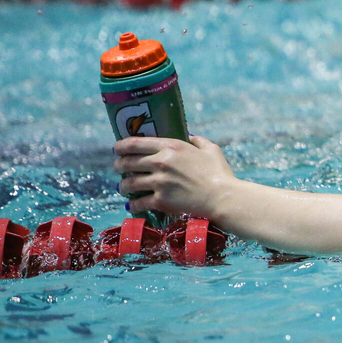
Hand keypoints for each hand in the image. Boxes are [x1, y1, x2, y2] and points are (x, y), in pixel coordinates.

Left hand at [113, 135, 235, 219]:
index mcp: (171, 147)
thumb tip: (190, 136)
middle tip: (119, 168)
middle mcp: (161, 163)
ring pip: (129, 183)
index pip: (135, 143)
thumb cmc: (220, 172)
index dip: (121, 146)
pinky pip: (138, 203)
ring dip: (123, 186)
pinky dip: (133, 205)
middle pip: (127, 163)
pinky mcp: (160, 201)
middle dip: (119, 166)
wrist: (223, 197)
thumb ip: (198, 140)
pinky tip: (132, 205)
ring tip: (124, 188)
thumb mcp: (211, 149)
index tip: (117, 149)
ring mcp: (159, 183)